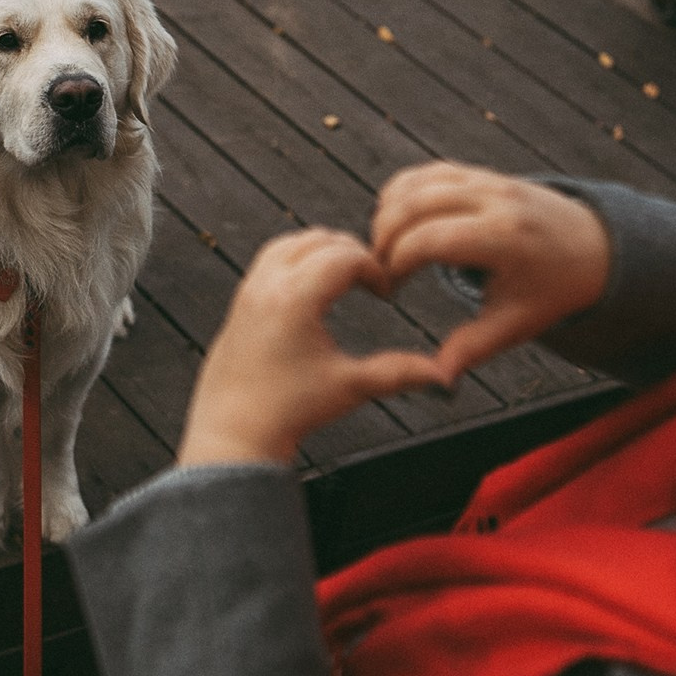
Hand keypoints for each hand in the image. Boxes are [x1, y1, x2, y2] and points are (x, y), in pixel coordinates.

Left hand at [180, 230, 446, 465]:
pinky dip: (295, 259)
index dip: (373, 268)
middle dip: (351, 253)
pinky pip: (268, 260)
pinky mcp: (239, 303)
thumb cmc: (285, 413)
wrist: (234, 435)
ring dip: (321, 250)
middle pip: (318, 240)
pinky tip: (311, 287)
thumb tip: (441, 376)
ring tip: (344, 275)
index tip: (385, 292)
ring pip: (289, 243)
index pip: (344, 256)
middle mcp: (267, 287)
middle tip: (370, 279)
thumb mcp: (350, 388)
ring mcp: (249, 292)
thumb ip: (399, 373)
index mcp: (295, 300)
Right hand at [371, 162, 609, 382]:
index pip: (431, 240)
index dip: (398, 262)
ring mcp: (490, 180)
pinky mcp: (484, 174)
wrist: (594, 248)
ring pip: (418, 182)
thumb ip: (473, 348)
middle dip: (384, 237)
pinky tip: (396, 221)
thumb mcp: (516, 325)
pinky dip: (404, 191)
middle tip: (376, 269)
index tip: (391, 290)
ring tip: (383, 249)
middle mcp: (496, 200)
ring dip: (389, 212)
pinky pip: (430, 172)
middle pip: (416, 204)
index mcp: (504, 239)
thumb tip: (438, 381)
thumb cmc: (551, 291)